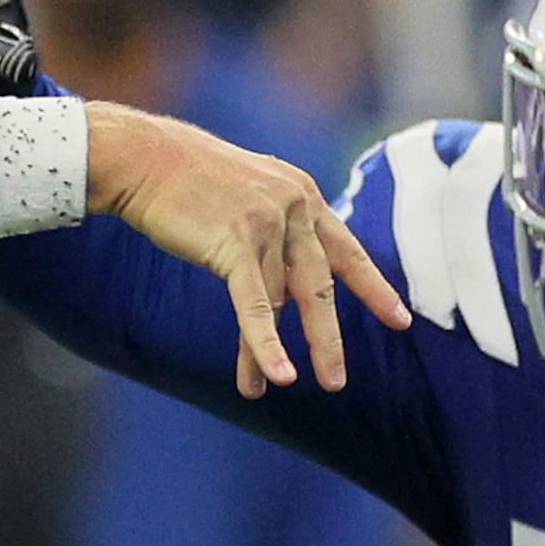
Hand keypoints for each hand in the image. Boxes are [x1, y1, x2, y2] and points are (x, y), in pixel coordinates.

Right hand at [91, 104, 406, 394]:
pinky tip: (273, 376)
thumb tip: (289, 276)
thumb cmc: (187, 178)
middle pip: (320, 286)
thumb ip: (278, 222)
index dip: (373, 289)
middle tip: (334, 381)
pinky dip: (264, 344)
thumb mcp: (250, 189)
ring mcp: (266, 223)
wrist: (144, 157)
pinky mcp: (235, 243)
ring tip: (271, 388)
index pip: (347, 251)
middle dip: (326, 339)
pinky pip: (255, 304)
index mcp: (302, 194)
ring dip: (270, 351)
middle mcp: (293, 206)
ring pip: (278, 302)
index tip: (400, 321)